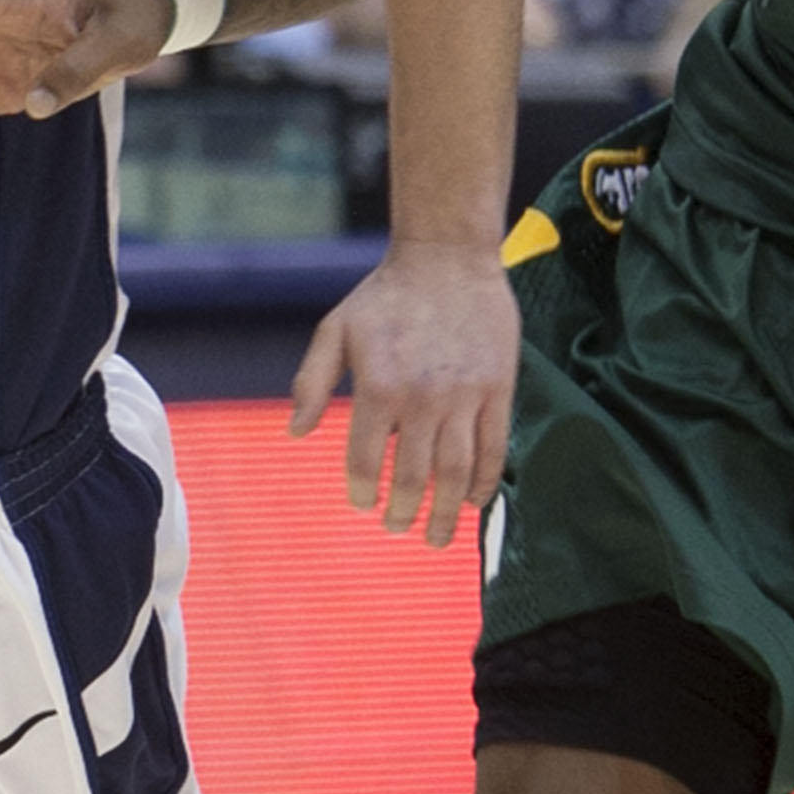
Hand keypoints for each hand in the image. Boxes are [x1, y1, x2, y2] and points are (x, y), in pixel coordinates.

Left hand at [290, 237, 518, 547]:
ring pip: (455, 470)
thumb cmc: (385, 295)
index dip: (362, 488)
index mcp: (378, 386)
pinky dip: (484, 481)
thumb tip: (295, 433)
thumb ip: (312, 382)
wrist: (447, 258)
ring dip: (444, 511)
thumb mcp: (336, 330)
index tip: (363, 504)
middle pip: (413, 474)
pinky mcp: (499, 388)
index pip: (365, 456)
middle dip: (404, 511)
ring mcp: (465, 395)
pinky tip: (473, 501)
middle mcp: (422, 397)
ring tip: (435, 535)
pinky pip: (493, 447)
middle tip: (398, 528)